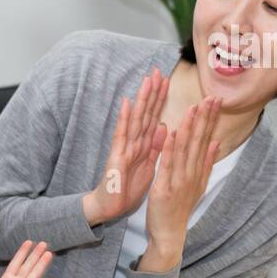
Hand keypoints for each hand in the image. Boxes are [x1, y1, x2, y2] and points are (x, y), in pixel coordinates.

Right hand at [83, 67, 168, 224]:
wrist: (109, 206)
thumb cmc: (126, 188)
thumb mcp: (148, 165)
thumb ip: (155, 146)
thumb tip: (163, 125)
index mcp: (143, 145)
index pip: (153, 117)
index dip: (160, 99)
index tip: (167, 80)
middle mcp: (133, 142)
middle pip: (145, 113)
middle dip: (152, 92)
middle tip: (158, 71)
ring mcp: (124, 147)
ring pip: (135, 119)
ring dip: (141, 99)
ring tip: (146, 80)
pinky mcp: (116, 156)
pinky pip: (121, 135)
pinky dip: (125, 119)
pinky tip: (127, 103)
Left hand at [143, 95, 221, 268]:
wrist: (170, 233)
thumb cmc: (180, 207)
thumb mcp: (197, 183)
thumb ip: (206, 162)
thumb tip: (216, 142)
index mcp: (198, 170)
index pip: (206, 139)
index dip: (210, 119)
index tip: (215, 99)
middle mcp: (192, 173)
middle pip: (199, 141)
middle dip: (205, 118)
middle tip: (212, 97)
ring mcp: (180, 181)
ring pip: (185, 150)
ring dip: (189, 128)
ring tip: (193, 108)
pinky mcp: (165, 189)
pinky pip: (168, 166)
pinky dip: (169, 149)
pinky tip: (170, 133)